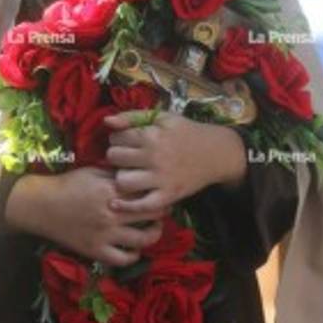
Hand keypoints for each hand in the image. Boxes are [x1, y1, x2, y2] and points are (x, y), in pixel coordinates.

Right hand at [4, 166, 168, 266]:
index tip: (160, 191)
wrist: (42, 205)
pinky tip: (134, 248)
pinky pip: (122, 259)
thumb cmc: (69, 184)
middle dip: (161, 211)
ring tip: (154, 228)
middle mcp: (112, 213)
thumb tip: (138, 176)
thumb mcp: (94, 171)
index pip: (146, 193)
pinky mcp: (95, 250)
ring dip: (154, 234)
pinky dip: (133, 255)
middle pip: (151, 214)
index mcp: (112, 190)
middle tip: (163, 209)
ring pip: (142, 239)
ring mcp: (105, 234)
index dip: (157, 191)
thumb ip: (116, 175)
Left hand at [104, 110, 246, 214]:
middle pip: (114, 158)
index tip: (126, 141)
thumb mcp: (162, 118)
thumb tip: (107, 121)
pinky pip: (140, 205)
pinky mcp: (168, 196)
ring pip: (122, 182)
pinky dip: (127, 206)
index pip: (116, 138)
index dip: (117, 139)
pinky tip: (119, 202)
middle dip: (116, 156)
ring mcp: (161, 178)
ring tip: (128, 174)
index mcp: (152, 135)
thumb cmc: (185, 132)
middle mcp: (155, 157)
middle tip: (126, 158)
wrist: (216, 153)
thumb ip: (132, 117)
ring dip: (121, 178)